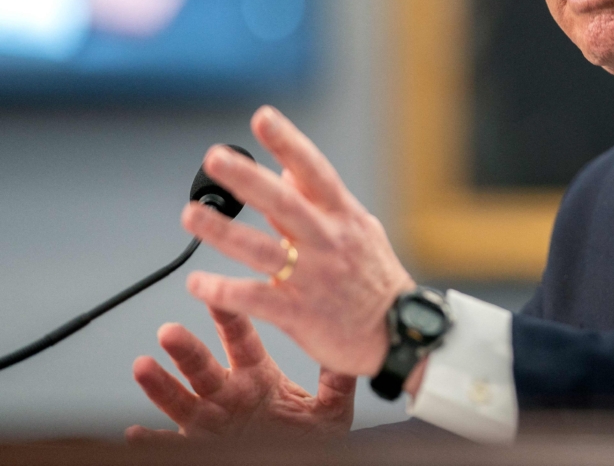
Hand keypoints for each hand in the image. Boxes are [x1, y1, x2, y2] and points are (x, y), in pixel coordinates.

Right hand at [127, 307, 354, 441]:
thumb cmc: (311, 440)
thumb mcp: (331, 409)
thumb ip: (337, 381)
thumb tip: (348, 348)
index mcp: (259, 377)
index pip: (241, 339)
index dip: (229, 316)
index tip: (218, 293)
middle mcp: (231, 395)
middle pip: (204, 367)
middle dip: (186, 349)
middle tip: (170, 330)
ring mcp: (215, 422)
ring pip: (183, 401)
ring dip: (161, 386)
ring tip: (143, 366)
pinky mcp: (202, 449)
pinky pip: (174, 444)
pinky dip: (154, 441)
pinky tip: (136, 433)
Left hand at [182, 105, 414, 375]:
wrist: (399, 333)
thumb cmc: (376, 279)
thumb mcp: (360, 231)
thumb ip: (322, 202)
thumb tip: (285, 170)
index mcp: (343, 217)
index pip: (314, 171)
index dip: (288, 143)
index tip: (262, 117)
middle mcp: (328, 241)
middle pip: (283, 202)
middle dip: (247, 179)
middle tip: (215, 158)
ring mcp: (313, 276)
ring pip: (260, 249)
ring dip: (222, 231)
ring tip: (190, 215)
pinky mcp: (299, 312)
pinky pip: (255, 298)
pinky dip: (224, 290)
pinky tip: (197, 283)